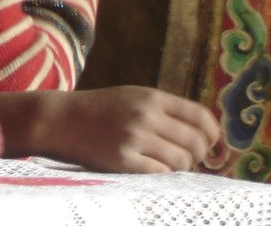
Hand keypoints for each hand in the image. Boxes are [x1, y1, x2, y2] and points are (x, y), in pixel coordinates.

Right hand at [0, 87, 220, 172]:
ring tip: (165, 164)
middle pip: (195, 142)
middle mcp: (145, 115)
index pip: (200, 116)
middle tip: (188, 159)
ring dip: (179, 167)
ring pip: (180, 161)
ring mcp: (134, 137)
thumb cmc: (96, 110)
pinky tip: (150, 169)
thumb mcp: (130, 97)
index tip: (212, 144)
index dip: (213, 134)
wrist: (57, 119)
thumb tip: (202, 134)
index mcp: (150, 97)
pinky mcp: (122, 159)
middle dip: (198, 155)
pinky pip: (160, 173)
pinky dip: (161, 174)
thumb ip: (162, 110)